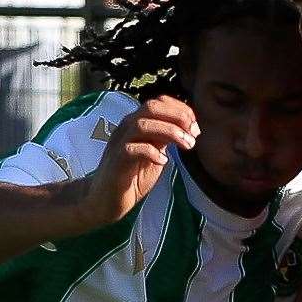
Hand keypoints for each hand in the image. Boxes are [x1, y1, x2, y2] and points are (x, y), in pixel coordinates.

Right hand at [84, 96, 198, 225]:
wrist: (106, 198)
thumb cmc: (132, 175)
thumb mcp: (155, 152)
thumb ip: (166, 138)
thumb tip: (188, 127)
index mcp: (137, 122)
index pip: (158, 102)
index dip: (180, 110)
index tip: (195, 127)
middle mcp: (127, 127)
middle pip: (151, 107)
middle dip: (177, 117)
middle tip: (194, 134)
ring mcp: (120, 142)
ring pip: (143, 125)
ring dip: (170, 132)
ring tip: (187, 145)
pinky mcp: (116, 159)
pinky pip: (131, 148)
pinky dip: (151, 152)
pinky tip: (163, 161)